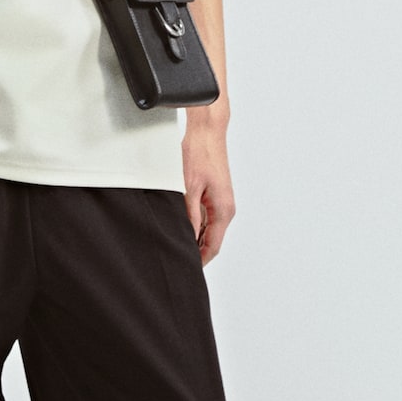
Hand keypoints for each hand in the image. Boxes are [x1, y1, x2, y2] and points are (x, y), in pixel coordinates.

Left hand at [182, 113, 233, 263]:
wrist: (207, 131)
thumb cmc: (200, 154)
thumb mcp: (189, 187)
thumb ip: (189, 215)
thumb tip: (188, 237)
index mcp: (223, 210)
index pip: (213, 246)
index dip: (200, 261)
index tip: (187, 269)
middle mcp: (226, 208)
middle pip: (211, 240)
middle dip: (196, 251)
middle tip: (177, 258)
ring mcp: (221, 201)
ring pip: (208, 229)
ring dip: (195, 237)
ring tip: (176, 243)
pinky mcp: (214, 194)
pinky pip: (206, 217)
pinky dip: (195, 224)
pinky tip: (180, 225)